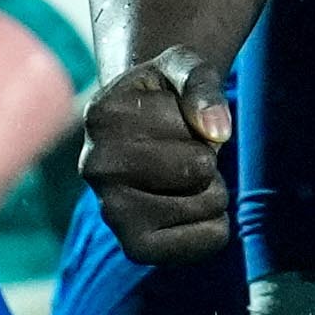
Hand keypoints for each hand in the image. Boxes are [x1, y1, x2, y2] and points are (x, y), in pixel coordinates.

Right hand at [80, 45, 234, 263]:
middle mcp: (96, 167)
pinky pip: (207, 241)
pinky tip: (187, 206)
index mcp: (101, 116)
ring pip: (208, 203)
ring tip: (181, 176)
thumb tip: (217, 132)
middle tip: (181, 151)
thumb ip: (200, 85)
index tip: (170, 117)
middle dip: (207, 157)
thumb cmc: (165, 96)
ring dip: (211, 188)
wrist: (140, 133)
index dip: (199, 120)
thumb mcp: (182, 68)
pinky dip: (215, 224)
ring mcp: (111, 212)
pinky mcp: (135, 247)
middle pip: (199, 168)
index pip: (193, 126)